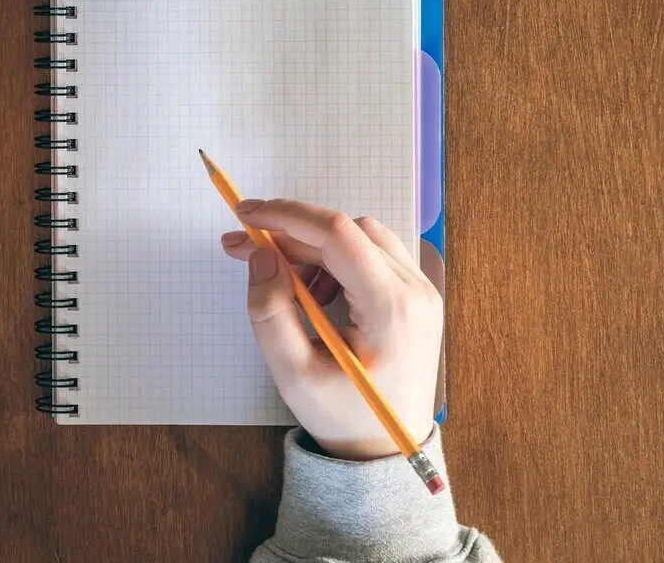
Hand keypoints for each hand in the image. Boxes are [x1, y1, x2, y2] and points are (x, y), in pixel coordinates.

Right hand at [221, 199, 441, 460]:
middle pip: (347, 231)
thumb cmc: (342, 416)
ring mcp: (421, 291)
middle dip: (289, 231)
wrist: (385, 448)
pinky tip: (313, 291)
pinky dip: (334, 259)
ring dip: (313, 246)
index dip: (287, 216)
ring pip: (360, 236)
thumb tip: (261, 255)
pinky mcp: (415, 295)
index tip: (245, 214)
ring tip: (284, 283)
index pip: (338, 234)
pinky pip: (371, 254)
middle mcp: (416, 291)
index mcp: (392, 309)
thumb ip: (270, 311)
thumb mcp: (293, 374)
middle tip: (242, 247)